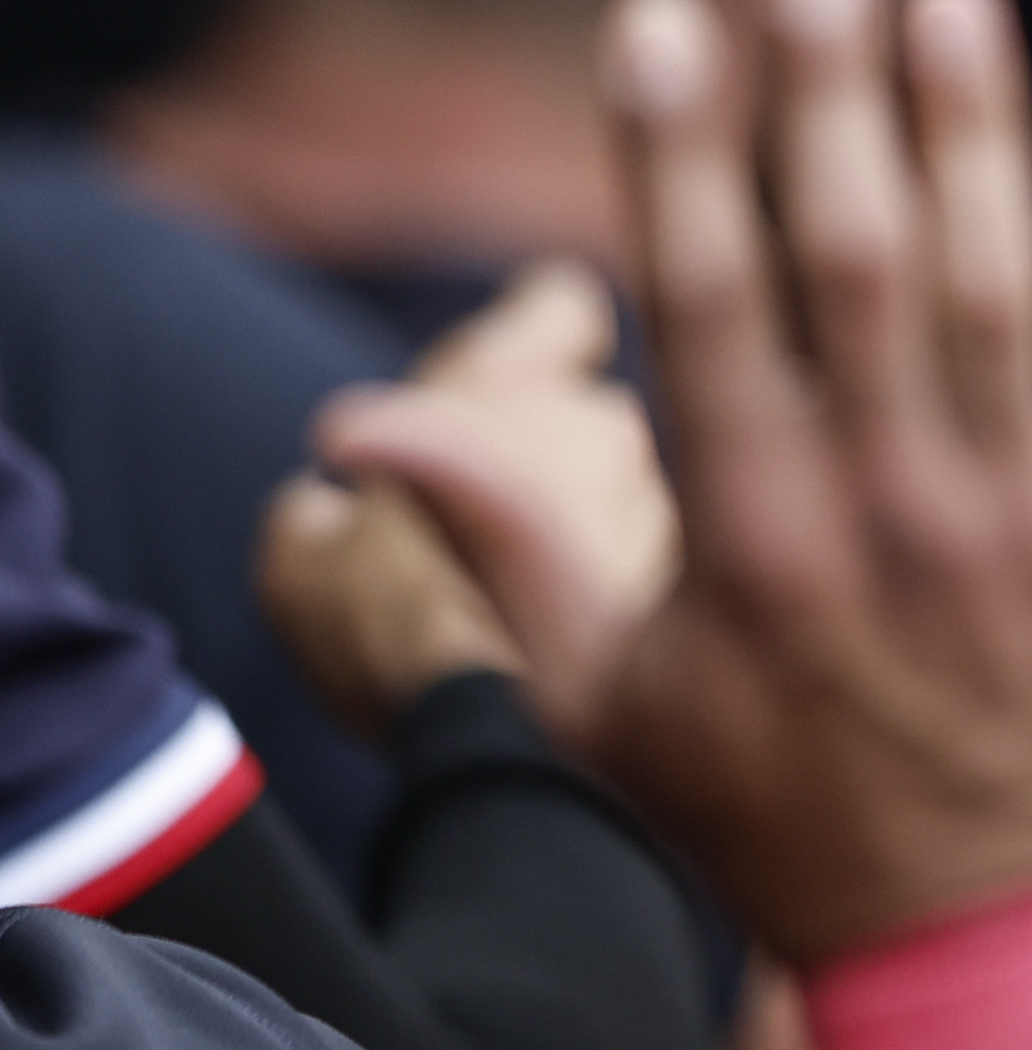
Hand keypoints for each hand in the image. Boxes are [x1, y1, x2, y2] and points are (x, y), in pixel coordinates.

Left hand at [258, 465, 523, 744]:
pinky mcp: (353, 705)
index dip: (358, 484)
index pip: (306, 495)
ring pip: (347, 605)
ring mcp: (315, 666)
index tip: (403, 489)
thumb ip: (373, 466)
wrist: (453, 701)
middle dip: (366, 541)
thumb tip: (348, 437)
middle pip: (325, 553)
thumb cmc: (425, 593)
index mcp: (282, 558)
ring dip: (382, 593)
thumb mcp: (402, 505)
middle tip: (428, 536)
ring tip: (445, 588)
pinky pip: (373, 650)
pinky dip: (398, 640)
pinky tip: (443, 638)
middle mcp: (281, 614)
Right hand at [282, 260, 678, 757]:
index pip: (557, 306)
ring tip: (523, 622)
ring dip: (597, 541)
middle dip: (553, 463)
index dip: (542, 336)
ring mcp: (666, 506)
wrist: (504, 743)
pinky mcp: (706, 593)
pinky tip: (585, 672)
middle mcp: (607, 424)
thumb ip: (323, 513)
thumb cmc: (389, 633)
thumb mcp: (306, 565)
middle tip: (487, 536)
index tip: (521, 375)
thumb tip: (328, 512)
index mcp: (506, 385)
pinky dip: (639, 608)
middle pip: (588, 422)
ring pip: (633, 509)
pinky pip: (670, 584)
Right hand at [587, 0, 1031, 966]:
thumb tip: (358, 426)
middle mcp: (884, 503)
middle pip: (850, 260)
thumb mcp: (611, 703)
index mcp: (748, 536)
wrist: (985, 944)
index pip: (706, 304)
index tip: (661, 18)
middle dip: (826, 94)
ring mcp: (1022, 509)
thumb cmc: (780, 821)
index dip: (683, 154)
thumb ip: (504, 546)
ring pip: (997, 282)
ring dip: (976, 127)